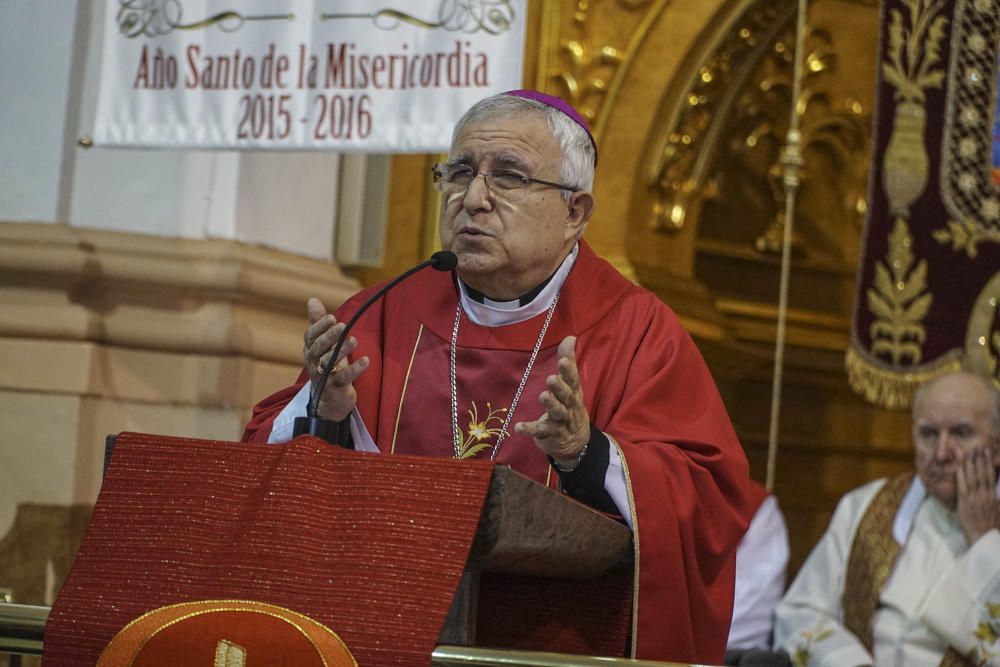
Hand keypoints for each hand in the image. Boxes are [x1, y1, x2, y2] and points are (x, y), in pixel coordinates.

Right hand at [302, 297, 368, 420]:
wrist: (328, 400)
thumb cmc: (327, 367)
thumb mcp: (323, 345)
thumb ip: (318, 324)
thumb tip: (312, 299)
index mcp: (311, 350)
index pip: (311, 336)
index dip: (320, 326)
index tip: (332, 317)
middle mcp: (314, 363)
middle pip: (318, 349)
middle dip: (330, 337)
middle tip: (343, 325)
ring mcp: (324, 377)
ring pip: (329, 363)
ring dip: (341, 351)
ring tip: (354, 340)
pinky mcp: (336, 389)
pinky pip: (344, 378)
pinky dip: (355, 369)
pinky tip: (366, 360)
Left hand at [515, 336, 589, 466]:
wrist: (577, 442)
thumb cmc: (571, 406)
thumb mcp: (571, 385)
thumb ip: (569, 361)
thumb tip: (570, 337)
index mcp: (574, 393)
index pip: (573, 380)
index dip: (569, 371)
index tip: (563, 361)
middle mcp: (570, 407)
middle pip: (567, 397)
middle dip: (560, 388)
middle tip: (551, 379)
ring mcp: (560, 422)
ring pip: (557, 413)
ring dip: (550, 404)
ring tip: (542, 395)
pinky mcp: (550, 434)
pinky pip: (539, 431)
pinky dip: (529, 429)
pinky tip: (517, 427)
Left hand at [956, 446, 999, 544]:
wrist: (985, 540)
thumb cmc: (993, 529)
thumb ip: (998, 500)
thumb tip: (997, 493)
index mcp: (993, 497)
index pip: (990, 476)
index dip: (988, 463)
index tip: (986, 452)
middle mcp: (985, 495)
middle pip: (982, 473)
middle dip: (980, 459)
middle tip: (978, 446)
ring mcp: (975, 498)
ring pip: (972, 477)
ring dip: (970, 463)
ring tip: (969, 451)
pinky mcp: (965, 503)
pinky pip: (963, 486)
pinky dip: (961, 475)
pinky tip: (959, 466)